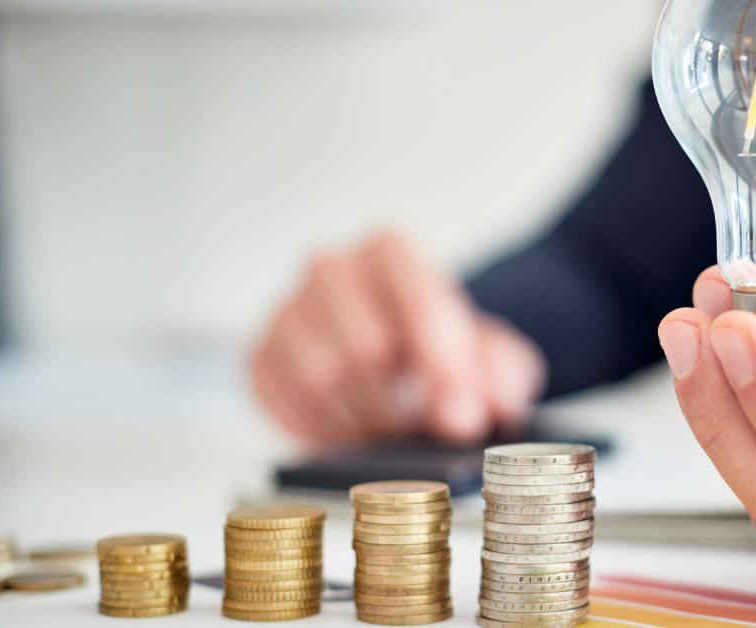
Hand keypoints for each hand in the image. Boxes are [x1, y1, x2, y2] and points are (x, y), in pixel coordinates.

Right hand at [251, 231, 544, 444]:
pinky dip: (322, 431)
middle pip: (364, 345)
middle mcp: (330, 269)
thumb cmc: (448, 357)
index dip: (441, 359)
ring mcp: (287, 312)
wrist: (406, 369)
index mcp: (389, 252)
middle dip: (401, 403)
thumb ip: (495, 380)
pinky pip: (283, 402)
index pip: (414, 294)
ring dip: (361, 420)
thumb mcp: (496, 361)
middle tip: (420, 428)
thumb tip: (459, 413)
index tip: (460, 408)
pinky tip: (350, 434)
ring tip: (389, 433)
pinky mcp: (259, 358)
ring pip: (320, 378)